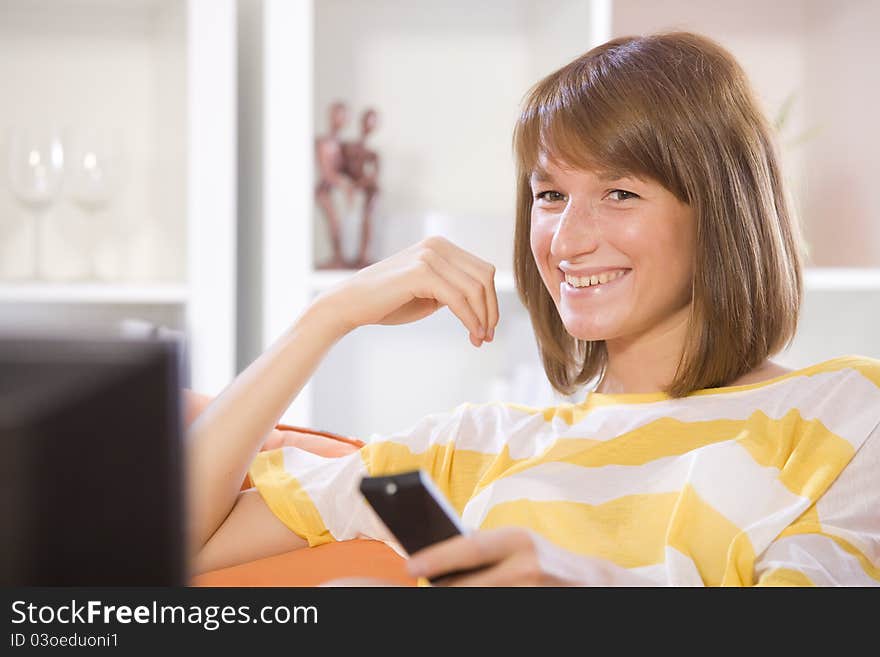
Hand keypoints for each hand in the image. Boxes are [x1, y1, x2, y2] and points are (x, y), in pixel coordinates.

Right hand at [313, 236, 498, 347]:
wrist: (351, 304)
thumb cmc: (388, 303)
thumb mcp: (429, 293)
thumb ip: (453, 291)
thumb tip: (485, 304)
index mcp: (441, 246)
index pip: (482, 271)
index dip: (491, 301)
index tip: (487, 328)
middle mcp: (437, 245)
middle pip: (484, 277)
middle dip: (490, 309)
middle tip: (487, 336)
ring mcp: (429, 256)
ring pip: (475, 288)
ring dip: (482, 317)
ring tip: (479, 339)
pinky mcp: (420, 272)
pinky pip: (458, 299)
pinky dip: (469, 319)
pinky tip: (471, 334)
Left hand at [406, 528, 653, 586]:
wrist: (591, 583)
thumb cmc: (541, 559)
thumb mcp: (517, 543)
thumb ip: (482, 546)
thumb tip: (434, 552)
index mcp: (517, 539)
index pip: (469, 547)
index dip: (437, 557)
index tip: (410, 564)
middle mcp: (527, 564)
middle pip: (468, 585)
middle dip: (445, 589)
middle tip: (428, 586)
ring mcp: (534, 591)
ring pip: (478, 601)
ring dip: (462, 598)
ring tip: (449, 591)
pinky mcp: (539, 610)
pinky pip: (498, 614)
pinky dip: (486, 606)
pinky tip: (479, 598)